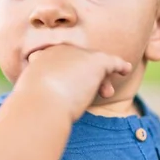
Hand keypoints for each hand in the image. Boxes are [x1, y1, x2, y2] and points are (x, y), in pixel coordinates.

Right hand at [13, 45, 131, 121]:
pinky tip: (126, 69)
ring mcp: (77, 54)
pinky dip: (119, 65)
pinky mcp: (94, 61)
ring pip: (94, 63)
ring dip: (101, 78)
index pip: (62, 62)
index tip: (73, 88)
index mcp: (42, 58)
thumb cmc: (34, 109)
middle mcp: (60, 50)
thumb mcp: (33, 97)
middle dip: (87, 76)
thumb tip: (43, 105)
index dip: (71, 74)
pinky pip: (111, 61)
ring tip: (107, 94)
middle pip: (79, 61)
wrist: (41, 106)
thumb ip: (42, 94)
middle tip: (97, 94)